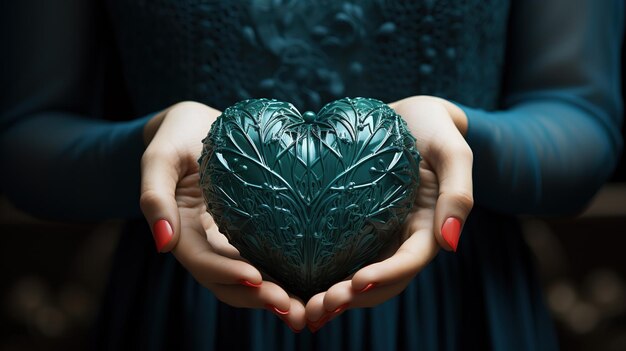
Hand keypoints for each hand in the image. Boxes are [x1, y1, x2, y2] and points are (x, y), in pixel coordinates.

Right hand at [140, 101, 305, 331]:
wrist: (196, 123)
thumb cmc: (175, 133)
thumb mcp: (158, 157)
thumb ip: (153, 197)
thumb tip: (162, 244)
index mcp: (180, 230)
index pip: (201, 261)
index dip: (226, 273)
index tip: (257, 277)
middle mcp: (205, 242)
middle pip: (228, 281)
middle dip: (258, 297)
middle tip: (294, 309)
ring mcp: (227, 238)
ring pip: (249, 277)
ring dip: (274, 295)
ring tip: (307, 309)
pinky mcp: (248, 229)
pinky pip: (265, 255)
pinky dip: (283, 273)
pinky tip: (310, 283)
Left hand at [304, 96, 473, 331]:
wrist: (410, 115)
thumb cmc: (435, 128)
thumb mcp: (453, 153)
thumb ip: (459, 194)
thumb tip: (450, 244)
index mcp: (429, 228)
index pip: (409, 262)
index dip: (385, 276)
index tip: (356, 282)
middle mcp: (402, 238)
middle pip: (381, 280)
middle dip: (353, 297)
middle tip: (318, 308)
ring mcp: (379, 234)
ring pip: (359, 275)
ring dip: (336, 295)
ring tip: (304, 309)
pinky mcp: (356, 224)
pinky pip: (341, 255)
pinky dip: (324, 273)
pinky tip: (296, 283)